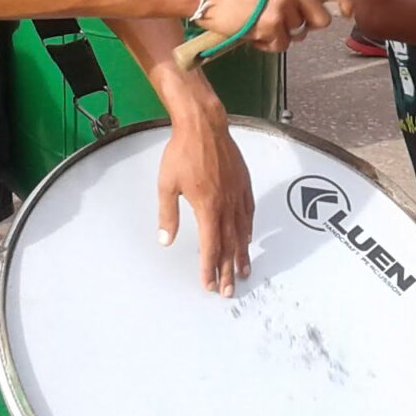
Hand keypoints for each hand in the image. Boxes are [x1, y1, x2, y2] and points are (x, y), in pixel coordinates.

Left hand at [155, 81, 253, 295]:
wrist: (204, 125)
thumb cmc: (183, 152)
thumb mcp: (167, 185)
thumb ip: (168, 215)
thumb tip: (166, 240)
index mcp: (207, 207)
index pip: (210, 247)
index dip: (209, 269)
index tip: (209, 284)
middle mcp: (226, 204)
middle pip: (229, 245)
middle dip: (228, 270)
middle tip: (229, 290)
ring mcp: (238, 194)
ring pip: (242, 232)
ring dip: (242, 255)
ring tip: (244, 272)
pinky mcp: (244, 184)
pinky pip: (249, 213)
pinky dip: (249, 230)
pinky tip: (248, 238)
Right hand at [195, 0, 352, 52]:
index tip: (347, 10)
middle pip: (321, 18)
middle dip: (308, 25)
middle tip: (289, 23)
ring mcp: (281, 7)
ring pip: (299, 33)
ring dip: (284, 33)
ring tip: (262, 23)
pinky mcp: (269, 26)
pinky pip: (281, 45)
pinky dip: (269, 44)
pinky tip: (254, 33)